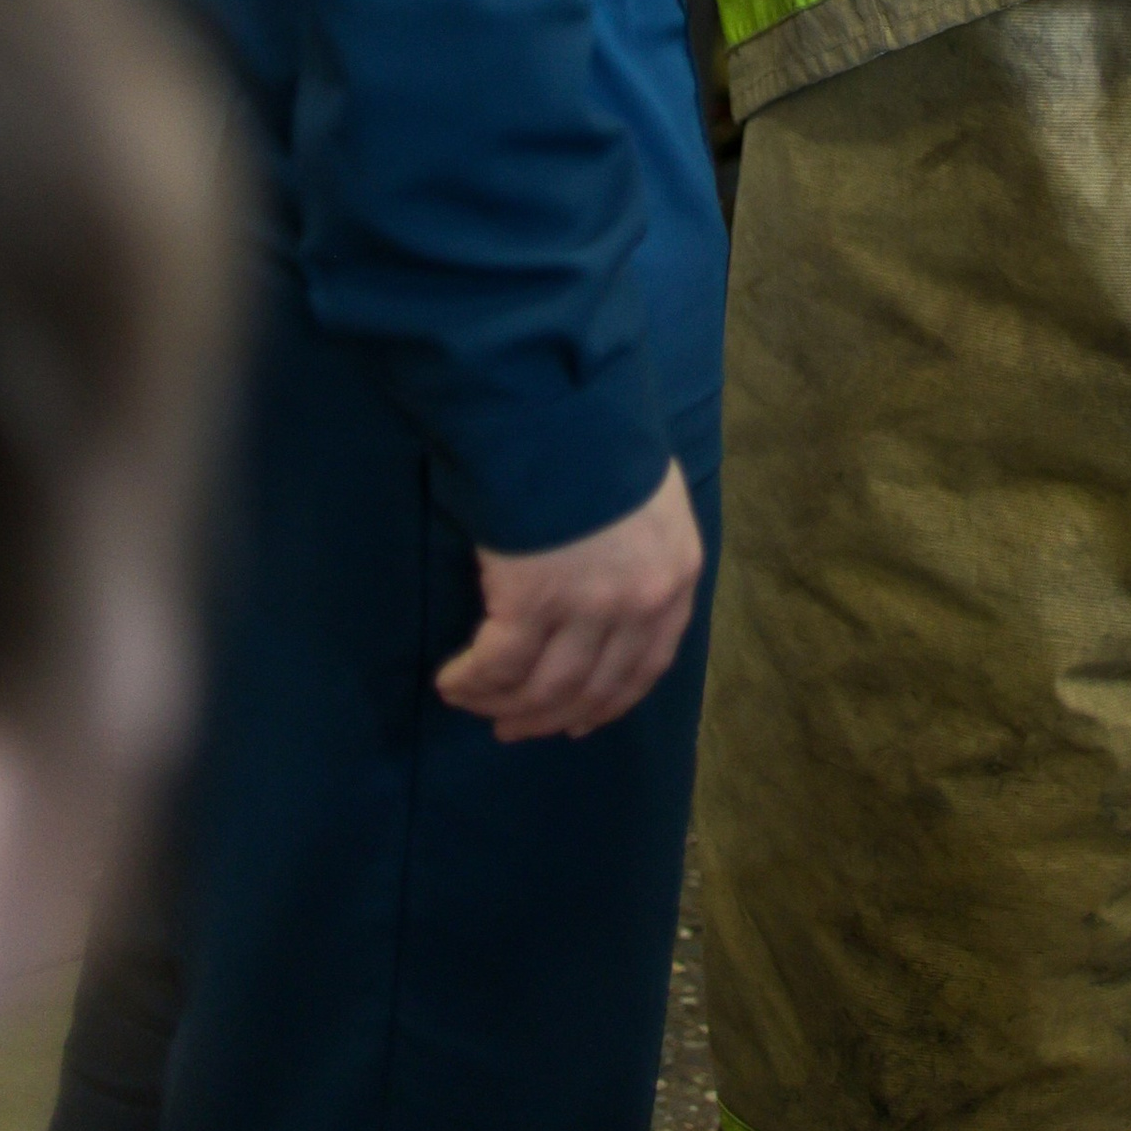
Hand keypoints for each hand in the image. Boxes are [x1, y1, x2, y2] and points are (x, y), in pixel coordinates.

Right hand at [435, 459, 701, 742]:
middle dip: (549, 716)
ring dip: (504, 705)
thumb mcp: (648, 501)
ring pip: (545, 687)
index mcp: (678, 575)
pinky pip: (499, 666)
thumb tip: (603, 600)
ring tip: (471, 702)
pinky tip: (452, 682)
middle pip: (594, 687)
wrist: (564, 403)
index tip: (578, 722)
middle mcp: (643, 602)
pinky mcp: (534, 602)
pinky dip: (472, 682)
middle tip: (512, 727)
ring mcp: (591, 606)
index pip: (648, 665)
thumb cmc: (601, 438)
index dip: (608, 702)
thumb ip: (637, 555)